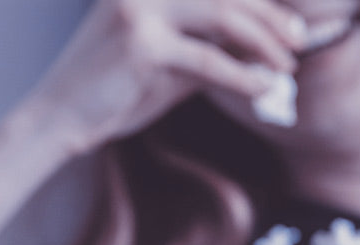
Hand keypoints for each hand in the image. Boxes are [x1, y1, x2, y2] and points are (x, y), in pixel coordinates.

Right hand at [19, 0, 306, 155]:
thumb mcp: (169, 66)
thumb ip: (207, 50)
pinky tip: (264, 88)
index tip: (291, 23)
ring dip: (263, 42)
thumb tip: (259, 53)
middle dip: (270, 16)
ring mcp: (140, 10)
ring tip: (287, 65)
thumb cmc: (114, 93)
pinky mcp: (141, 44)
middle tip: (300, 40)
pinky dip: (243, 75)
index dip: (259, 2)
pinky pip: (208, 59)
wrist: (60, 119)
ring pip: (221, 16)